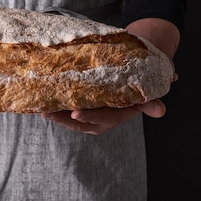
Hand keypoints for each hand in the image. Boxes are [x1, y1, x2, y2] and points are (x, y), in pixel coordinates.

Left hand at [40, 99, 165, 134]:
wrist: (126, 80)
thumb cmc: (135, 87)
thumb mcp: (145, 95)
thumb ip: (150, 103)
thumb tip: (161, 111)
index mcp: (112, 117)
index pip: (99, 119)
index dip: (87, 116)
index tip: (75, 113)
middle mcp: (96, 119)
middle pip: (77, 120)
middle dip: (61, 117)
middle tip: (47, 112)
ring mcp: (84, 114)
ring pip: (66, 116)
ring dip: (52, 112)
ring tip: (38, 106)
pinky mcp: (74, 107)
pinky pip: (62, 107)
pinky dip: (51, 104)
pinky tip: (38, 99)